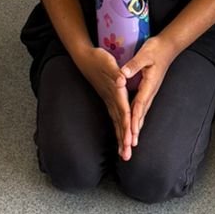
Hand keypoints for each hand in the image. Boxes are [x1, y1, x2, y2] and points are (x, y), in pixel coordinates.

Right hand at [76, 44, 133, 159]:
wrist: (84, 57)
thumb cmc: (97, 58)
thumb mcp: (107, 62)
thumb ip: (115, 72)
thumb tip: (121, 81)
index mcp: (115, 92)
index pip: (123, 112)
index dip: (126, 126)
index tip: (130, 141)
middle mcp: (112, 99)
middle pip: (119, 122)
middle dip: (123, 140)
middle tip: (126, 156)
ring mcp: (109, 101)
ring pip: (116, 122)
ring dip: (121, 138)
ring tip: (124, 154)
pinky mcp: (108, 99)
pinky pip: (115, 117)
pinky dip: (118, 129)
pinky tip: (121, 138)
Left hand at [120, 34, 176, 149]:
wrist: (167, 47)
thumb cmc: (156, 49)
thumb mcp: (145, 54)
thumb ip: (134, 65)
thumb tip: (123, 75)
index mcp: (148, 85)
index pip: (139, 105)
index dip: (134, 119)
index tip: (130, 133)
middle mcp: (149, 92)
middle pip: (140, 115)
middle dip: (134, 132)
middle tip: (129, 148)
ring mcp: (149, 93)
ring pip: (141, 114)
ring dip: (135, 129)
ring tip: (130, 144)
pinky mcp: (147, 91)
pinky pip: (140, 109)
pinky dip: (135, 120)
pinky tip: (132, 127)